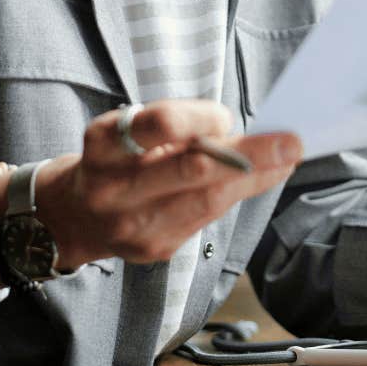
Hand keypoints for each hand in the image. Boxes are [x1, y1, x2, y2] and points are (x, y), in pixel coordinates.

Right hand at [30, 99, 301, 268]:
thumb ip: (175, 126)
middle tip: (291, 141)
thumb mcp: (129, 129)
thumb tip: (236, 128)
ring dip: (255, 177)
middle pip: (189, 170)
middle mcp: (113, 188)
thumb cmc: (117, 158)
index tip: (227, 116)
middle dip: (248, 155)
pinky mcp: (154, 249)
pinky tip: (266, 176)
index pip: (156, 126)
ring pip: (206, 201)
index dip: (197, 119)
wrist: (75, 216)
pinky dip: (240, 195)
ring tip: (288, 158)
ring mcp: (133, 226)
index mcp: (103, 145)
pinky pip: (206, 219)